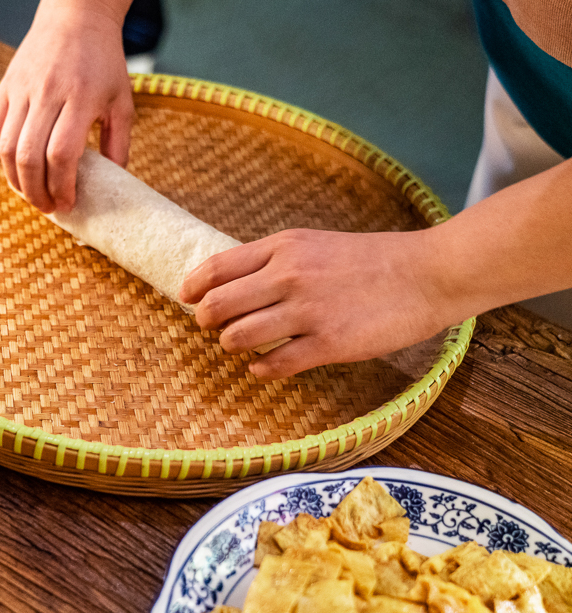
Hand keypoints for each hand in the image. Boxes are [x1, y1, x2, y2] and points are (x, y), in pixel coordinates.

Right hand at [0, 4, 134, 213]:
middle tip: (47, 207)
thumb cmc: (104, 64)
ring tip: (30, 193)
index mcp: (81, 98)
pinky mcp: (4, 87)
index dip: (61, 186)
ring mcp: (21, 89)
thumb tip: (114, 182)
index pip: (62, 154)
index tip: (68, 202)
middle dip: (36, 192)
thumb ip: (119, 144)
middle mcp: (47, 93)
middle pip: (29, 157)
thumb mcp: (122, 102)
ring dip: (15, 180)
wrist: (76, 19)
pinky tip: (13, 167)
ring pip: (6, 148)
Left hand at [179, 228, 458, 379]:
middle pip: (218, 305)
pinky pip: (275, 364)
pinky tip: (262, 367)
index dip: (193, 287)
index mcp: (283, 247)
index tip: (186, 298)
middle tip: (211, 327)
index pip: (217, 268)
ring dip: (232, 345)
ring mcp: (307, 311)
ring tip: (240, 346)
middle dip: (206, 321)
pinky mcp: (328, 344)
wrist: (427, 273)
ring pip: (239, 337)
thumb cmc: (371, 260)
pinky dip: (260, 369)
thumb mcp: (315, 244)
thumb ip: (274, 260)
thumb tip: (233, 282)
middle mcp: (288, 276)